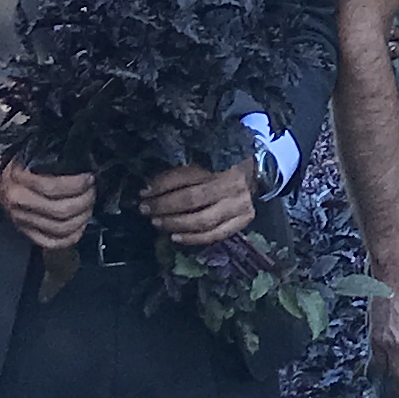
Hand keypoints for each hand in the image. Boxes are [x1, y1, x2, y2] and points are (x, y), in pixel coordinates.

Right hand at [0, 155, 97, 250]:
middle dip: (84, 201)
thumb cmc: (22, 163)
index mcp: (18, 179)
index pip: (52, 187)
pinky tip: (80, 225)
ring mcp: (21, 220)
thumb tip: (83, 160)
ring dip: (82, 218)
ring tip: (89, 205)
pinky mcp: (26, 233)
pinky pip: (52, 242)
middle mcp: (18, 202)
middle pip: (60, 210)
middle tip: (92, 191)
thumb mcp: (32, 152)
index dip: (77, 184)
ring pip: (60, 228)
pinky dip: (71, 237)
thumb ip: (53, 157)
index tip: (89, 178)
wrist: (1, 179)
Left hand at [140, 159, 257, 250]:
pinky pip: (216, 234)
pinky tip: (176, 237)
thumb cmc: (222, 165)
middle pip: (190, 199)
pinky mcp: (244, 219)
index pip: (183, 176)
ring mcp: (238, 204)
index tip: (144, 192)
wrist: (255, 172)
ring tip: (157, 223)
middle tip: (145, 209)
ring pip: (202, 220)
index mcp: (218, 163)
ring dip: (175, 223)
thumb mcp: (204, 158)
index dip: (160, 185)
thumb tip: (150, 185)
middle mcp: (229, 184)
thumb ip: (183, 169)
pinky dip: (193, 239)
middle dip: (163, 206)